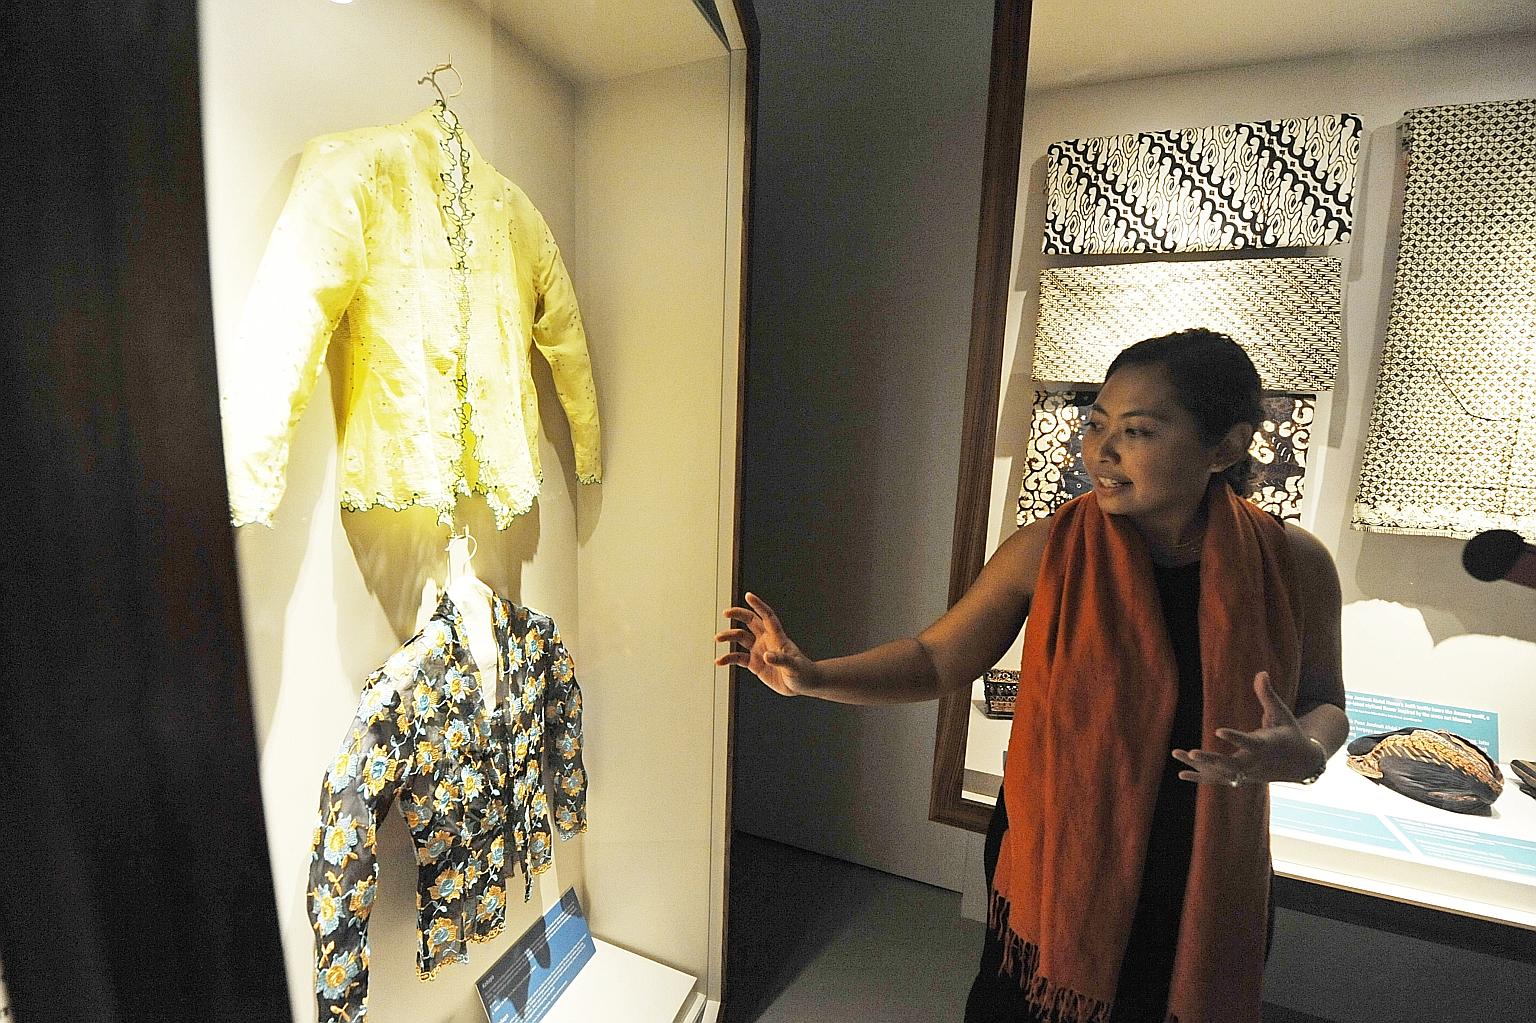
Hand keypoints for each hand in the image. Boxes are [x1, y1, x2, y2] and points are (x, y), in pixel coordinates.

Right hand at [714, 592, 818, 696]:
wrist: (803, 684)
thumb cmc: (803, 672)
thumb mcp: (794, 666)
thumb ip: (781, 660)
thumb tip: (767, 656)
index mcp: (777, 637)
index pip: (767, 616)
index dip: (758, 605)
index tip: (748, 596)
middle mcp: (766, 640)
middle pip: (750, 621)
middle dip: (738, 614)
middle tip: (726, 613)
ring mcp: (759, 651)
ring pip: (741, 637)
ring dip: (729, 636)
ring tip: (718, 638)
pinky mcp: (754, 664)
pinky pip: (738, 658)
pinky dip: (728, 658)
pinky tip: (719, 661)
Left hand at [1171, 671, 1327, 786]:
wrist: (1301, 764)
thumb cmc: (1289, 733)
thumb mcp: (1282, 713)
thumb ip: (1268, 695)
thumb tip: (1261, 672)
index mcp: (1267, 746)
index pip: (1250, 743)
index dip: (1235, 738)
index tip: (1217, 731)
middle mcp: (1256, 763)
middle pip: (1232, 765)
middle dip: (1212, 760)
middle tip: (1192, 753)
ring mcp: (1247, 774)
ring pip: (1221, 774)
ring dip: (1199, 766)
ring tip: (1177, 753)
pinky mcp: (1242, 778)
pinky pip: (1219, 780)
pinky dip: (1200, 778)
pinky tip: (1181, 773)